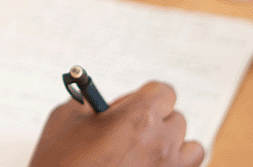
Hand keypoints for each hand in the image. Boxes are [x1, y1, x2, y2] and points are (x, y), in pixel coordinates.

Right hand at [27, 81, 203, 166]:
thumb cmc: (62, 164)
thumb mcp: (64, 120)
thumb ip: (87, 103)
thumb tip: (98, 103)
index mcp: (139, 117)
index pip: (164, 92)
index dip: (146, 97)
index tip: (131, 106)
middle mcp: (161, 142)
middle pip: (176, 119)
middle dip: (155, 122)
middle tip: (129, 132)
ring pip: (190, 147)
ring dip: (173, 146)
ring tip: (147, 153)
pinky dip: (174, 166)